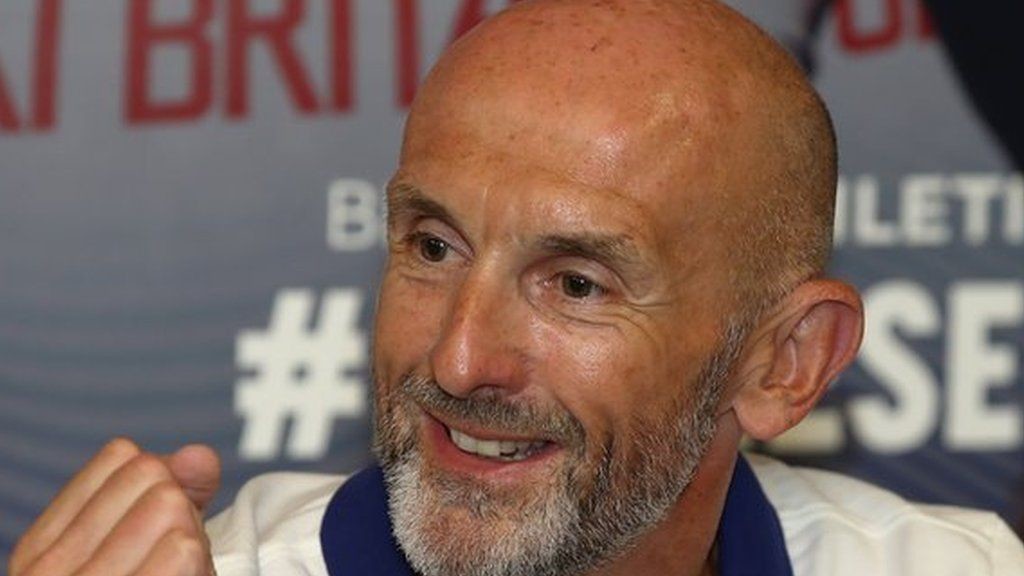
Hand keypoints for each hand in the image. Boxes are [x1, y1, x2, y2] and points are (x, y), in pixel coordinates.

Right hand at [9, 438, 221, 575]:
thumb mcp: (156, 544)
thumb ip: (178, 492)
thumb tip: (200, 454)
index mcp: (41, 550)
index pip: (120, 456)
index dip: (160, 482)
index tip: (153, 534)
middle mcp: (45, 572)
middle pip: (150, 473)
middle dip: (181, 512)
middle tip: (169, 561)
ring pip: (171, 504)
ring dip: (193, 541)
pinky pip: (183, 549)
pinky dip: (199, 563)